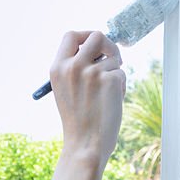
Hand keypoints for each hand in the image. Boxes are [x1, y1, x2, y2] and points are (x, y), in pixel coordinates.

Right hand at [48, 31, 125, 166]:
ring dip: (115, 71)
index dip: (85, 36)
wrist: (84, 144)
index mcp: (57, 68)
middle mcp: (73, 66)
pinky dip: (121, 86)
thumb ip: (75, 68)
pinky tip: (112, 102)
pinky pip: (121, 73)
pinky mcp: (109, 80)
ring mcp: (91, 72)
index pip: (71, 35)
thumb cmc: (78, 120)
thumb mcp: (66, 89)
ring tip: (107, 93)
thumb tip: (99, 47)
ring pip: (113, 57)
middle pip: (97, 36)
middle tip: (112, 59)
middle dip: (108, 46)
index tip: (94, 45)